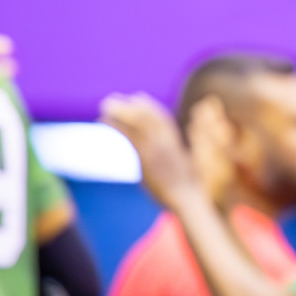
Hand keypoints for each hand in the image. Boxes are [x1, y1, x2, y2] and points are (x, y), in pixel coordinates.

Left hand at [101, 93, 205, 211]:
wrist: (189, 198)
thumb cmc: (191, 190)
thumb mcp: (188, 170)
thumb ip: (177, 161)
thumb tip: (170, 162)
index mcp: (176, 143)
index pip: (162, 119)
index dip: (150, 107)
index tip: (138, 97)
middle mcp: (166, 141)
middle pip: (147, 117)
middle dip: (131, 106)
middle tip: (114, 98)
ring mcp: (157, 148)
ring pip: (137, 123)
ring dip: (120, 111)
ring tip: (105, 105)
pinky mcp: (146, 158)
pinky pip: (129, 136)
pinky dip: (116, 126)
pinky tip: (104, 120)